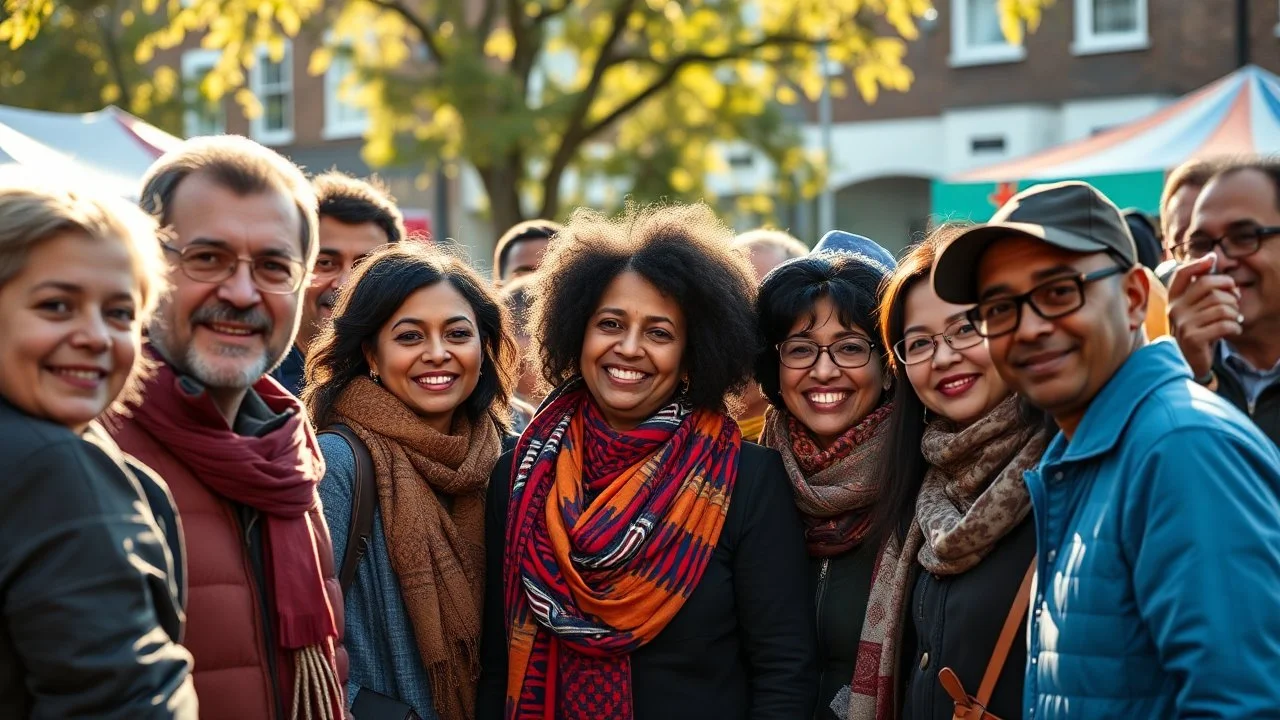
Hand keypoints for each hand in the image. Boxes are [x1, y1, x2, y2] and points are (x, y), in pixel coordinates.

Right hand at [1167, 253, 1241, 379]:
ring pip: (1220, 306)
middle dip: (1229, 291)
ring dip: (1235, 313)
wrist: (1187, 362)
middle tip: (1236, 301)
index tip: (1212, 259)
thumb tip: (1211, 258)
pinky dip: (1235, 327)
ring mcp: (1182, 323)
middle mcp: (1175, 309)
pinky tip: (1232, 331)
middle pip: (1208, 285)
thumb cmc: (1196, 332)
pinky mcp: (1193, 338)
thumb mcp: (1194, 309)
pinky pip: (1224, 324)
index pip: (1181, 274)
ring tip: (1234, 320)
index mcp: (1173, 300)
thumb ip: (1200, 290)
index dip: (1197, 263)